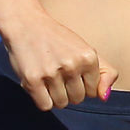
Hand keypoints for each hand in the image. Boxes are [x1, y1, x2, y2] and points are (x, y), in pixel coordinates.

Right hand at [0, 4, 114, 109]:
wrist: (25, 23)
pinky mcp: (33, 80)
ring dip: (54, 96)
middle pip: (78, 99)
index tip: (71, 71)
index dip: (81, 84)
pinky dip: (42, 100)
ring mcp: (52, 73)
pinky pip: (45, 106)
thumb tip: (104, 97)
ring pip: (62, 104)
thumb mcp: (85, 49)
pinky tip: (39, 84)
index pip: (93, 92)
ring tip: (48, 78)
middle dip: (68, 91)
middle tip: (57, 72)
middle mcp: (72, 65)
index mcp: (89, 57)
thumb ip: (104, 72)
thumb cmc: (56, 39)